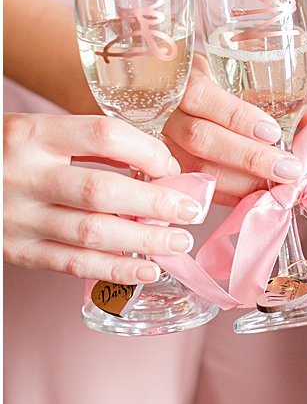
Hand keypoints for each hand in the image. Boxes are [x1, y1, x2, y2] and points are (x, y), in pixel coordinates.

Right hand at [3, 113, 205, 282]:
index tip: (172, 166)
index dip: (147, 151)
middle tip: (191, 209)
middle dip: (156, 202)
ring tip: (180, 242)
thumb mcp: (37, 134)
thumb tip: (158, 165)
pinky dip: (115, 270)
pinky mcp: (16, 251)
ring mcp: (17, 217)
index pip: (103, 136)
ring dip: (144, 240)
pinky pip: (72, 264)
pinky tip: (148, 269)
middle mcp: (23, 175)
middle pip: (102, 190)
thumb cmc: (9, 156)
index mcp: (32, 134)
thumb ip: (86, 144)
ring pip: (92, 232)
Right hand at [161, 59, 306, 204]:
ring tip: (278, 186)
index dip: (237, 116)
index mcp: (182, 82)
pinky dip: (230, 195)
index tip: (273, 133)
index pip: (202, 96)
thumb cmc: (214, 88)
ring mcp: (160, 146)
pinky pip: (197, 189)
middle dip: (250, 157)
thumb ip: (270, 96)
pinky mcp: (165, 173)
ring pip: (197, 168)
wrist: (175, 102)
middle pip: (201, 138)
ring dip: (243, 182)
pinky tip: (256, 197)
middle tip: (288, 168)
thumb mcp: (237, 81)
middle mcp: (165, 115)